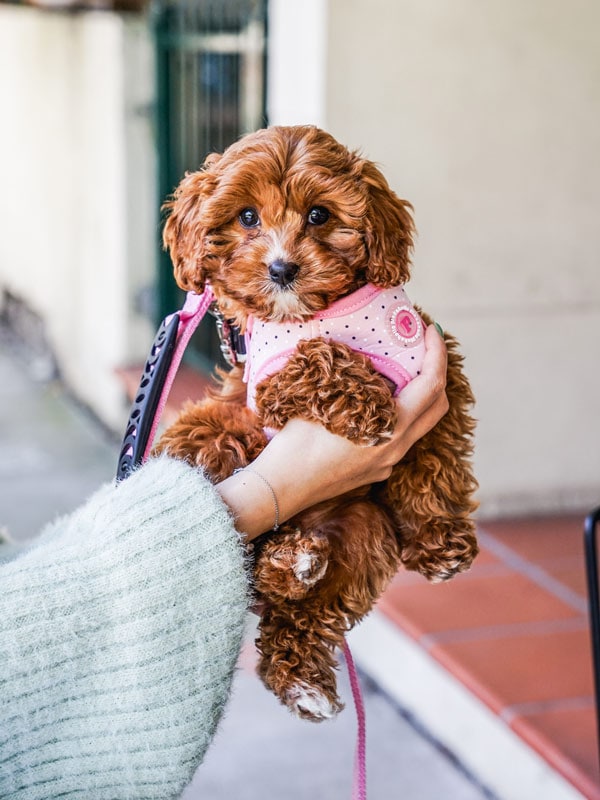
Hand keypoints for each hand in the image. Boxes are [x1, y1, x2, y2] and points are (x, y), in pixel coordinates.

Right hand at [216, 324, 448, 539]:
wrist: (280, 489)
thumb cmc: (295, 444)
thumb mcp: (322, 400)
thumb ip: (350, 379)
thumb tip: (359, 356)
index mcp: (391, 429)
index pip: (431, 385)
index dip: (437, 352)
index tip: (431, 329)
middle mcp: (397, 448)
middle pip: (438, 406)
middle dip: (437, 373)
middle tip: (423, 348)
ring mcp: (388, 463)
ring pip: (420, 424)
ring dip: (419, 395)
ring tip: (400, 371)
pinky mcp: (376, 471)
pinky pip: (399, 438)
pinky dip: (398, 415)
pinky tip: (373, 403)